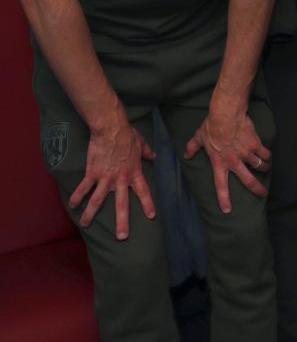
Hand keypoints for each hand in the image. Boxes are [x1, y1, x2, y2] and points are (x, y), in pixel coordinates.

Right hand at [69, 110, 156, 239]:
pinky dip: (77, 196)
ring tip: (85, 225)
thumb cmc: (127, 135)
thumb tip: (154, 155)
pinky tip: (72, 205)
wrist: (111, 129)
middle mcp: (120, 179)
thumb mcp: (141, 143)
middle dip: (122, 222)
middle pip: (122, 204)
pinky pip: (83, 187)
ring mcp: (105, 177)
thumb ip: (147, 152)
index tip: (151, 216)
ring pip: (98, 200)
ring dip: (91, 213)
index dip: (148, 204)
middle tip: (122, 237)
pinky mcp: (92, 173)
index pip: (144, 191)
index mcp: (134, 172)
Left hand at [184, 102, 271, 212]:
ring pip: (260, 166)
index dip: (224, 199)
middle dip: (257, 189)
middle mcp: (234, 162)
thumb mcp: (199, 137)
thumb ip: (192, 147)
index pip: (221, 186)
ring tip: (266, 169)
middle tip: (263, 194)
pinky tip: (268, 157)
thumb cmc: (211, 126)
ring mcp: (246, 154)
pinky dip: (268, 156)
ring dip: (265, 169)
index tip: (227, 210)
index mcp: (219, 163)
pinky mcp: (255, 144)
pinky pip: (265, 154)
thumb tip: (187, 154)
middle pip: (248, 181)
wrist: (226, 115)